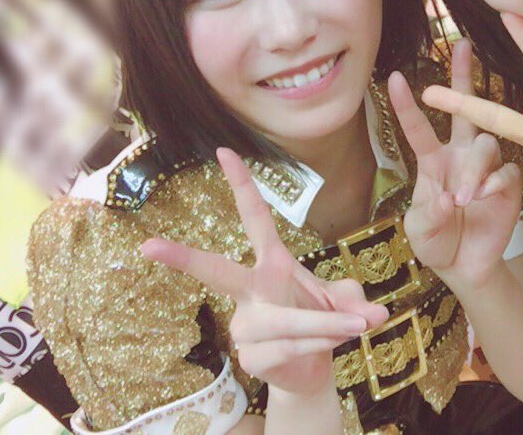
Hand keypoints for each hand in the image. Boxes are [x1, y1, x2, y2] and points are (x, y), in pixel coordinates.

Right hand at [141, 148, 388, 396]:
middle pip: (218, 272)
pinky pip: (291, 347)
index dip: (242, 185)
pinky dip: (322, 343)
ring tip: (357, 326)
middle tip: (148, 245)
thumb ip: (357, 300)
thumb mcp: (345, 302)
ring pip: (286, 322)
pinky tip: (330, 346)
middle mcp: (251, 293)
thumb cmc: (321, 322)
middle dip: (183, 259)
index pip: (255, 219)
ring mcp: (245, 326)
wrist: (312, 371)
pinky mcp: (250, 357)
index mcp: (272, 264)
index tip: (224, 151)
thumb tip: (374, 313)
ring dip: (328, 324)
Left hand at [389, 40, 522, 289]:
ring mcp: (487, 168)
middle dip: (464, 76)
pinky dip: (493, 184)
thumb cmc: (436, 242)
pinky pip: (506, 172)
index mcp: (434, 162)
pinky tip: (484, 199)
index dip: (407, 105)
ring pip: (485, 145)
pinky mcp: (510, 184)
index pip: (419, 128)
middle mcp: (461, 156)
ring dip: (474, 170)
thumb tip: (446, 197)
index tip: (396, 78)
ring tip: (464, 199)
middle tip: (463, 45)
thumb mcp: (420, 230)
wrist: (466, 266)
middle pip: (465, 110)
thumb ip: (429, 213)